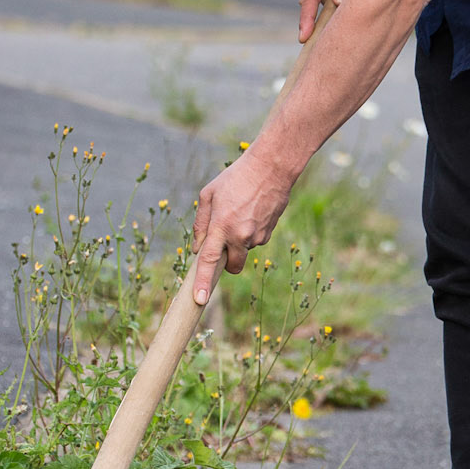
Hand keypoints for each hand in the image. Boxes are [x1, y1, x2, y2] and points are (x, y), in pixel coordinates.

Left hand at [191, 145, 293, 304]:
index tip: (199, 300)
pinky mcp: (269, 233)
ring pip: (243, 251)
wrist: (271, 168)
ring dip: (238, 241)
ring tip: (240, 212)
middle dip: (226, 262)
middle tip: (223, 240)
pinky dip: (250, 233)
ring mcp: (257, 237)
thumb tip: (197, 248)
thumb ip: (200, 224)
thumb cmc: (235, 178)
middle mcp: (240, 236)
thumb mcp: (208, 194)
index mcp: (221, 226)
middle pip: (231, 267)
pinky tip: (251, 212)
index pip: (209, 261)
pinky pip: (255, 241)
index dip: (202, 282)